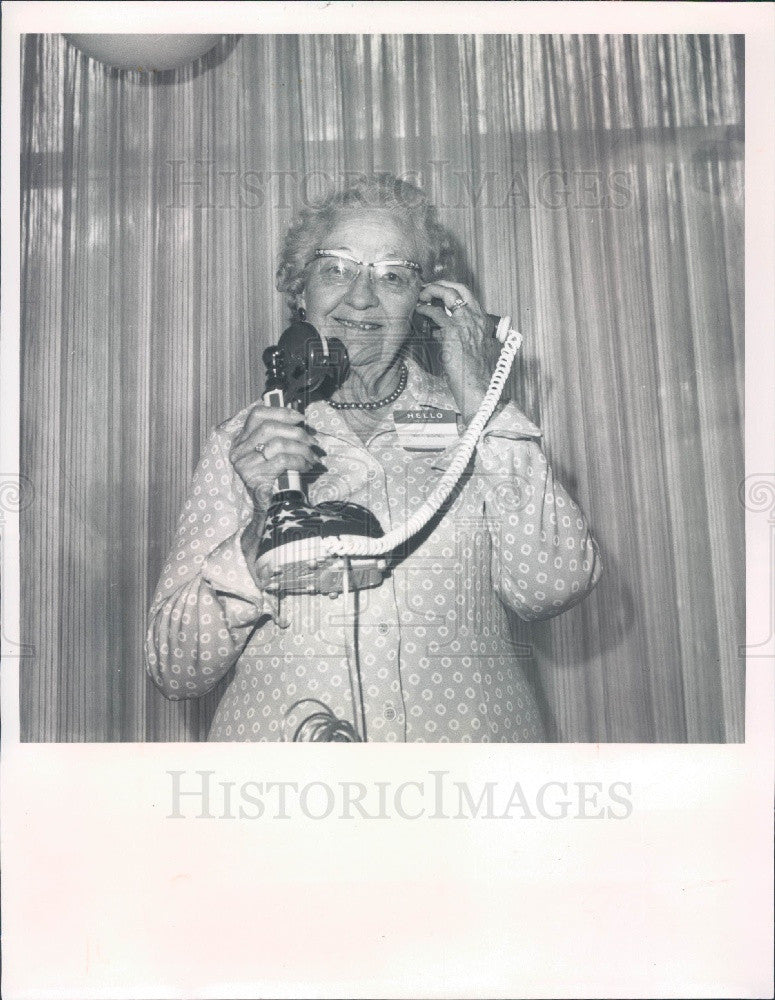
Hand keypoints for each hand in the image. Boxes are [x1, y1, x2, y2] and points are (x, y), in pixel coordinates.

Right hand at [229, 405, 323, 511]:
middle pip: (269, 428)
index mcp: (242, 440)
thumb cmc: (277, 478)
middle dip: (296, 432)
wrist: (272, 509)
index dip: (280, 412)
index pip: (257, 415)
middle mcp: (239, 451)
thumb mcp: (276, 452)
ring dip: (301, 448)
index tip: (300, 417)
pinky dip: (299, 461)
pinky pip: (282, 461)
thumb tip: (299, 418)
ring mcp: (244, 465)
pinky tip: (307, 466)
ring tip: (312, 456)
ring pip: (277, 444)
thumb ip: (280, 435)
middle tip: (312, 441)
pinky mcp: (255, 479)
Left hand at [414, 281, 490, 422]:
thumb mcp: (470, 349)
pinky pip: (436, 313)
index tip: (440, 290)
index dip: (452, 289)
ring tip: (421, 296)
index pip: (468, 296)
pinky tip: (419, 310)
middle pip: (460, 288)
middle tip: (428, 287)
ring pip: (448, 294)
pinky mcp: (454, 332)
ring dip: (432, 291)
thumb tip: (439, 330)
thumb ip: (458, 336)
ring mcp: (466, 323)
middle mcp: (477, 318)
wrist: (479, 387)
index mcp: (483, 322)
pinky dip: (425, 309)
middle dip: (442, 283)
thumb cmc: (474, 374)